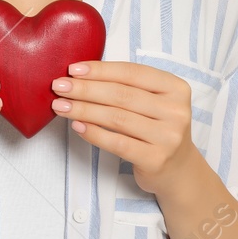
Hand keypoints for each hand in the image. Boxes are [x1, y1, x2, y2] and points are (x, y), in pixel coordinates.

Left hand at [50, 61, 196, 194]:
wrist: (178, 169)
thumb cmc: (155, 128)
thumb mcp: (152, 102)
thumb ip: (126, 86)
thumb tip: (79, 75)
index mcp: (176, 88)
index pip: (132, 73)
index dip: (100, 70)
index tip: (72, 69)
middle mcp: (176, 111)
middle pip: (121, 94)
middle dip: (85, 89)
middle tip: (59, 87)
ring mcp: (169, 137)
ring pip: (116, 118)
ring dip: (83, 110)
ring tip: (60, 106)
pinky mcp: (156, 159)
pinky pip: (117, 143)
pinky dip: (93, 133)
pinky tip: (76, 126)